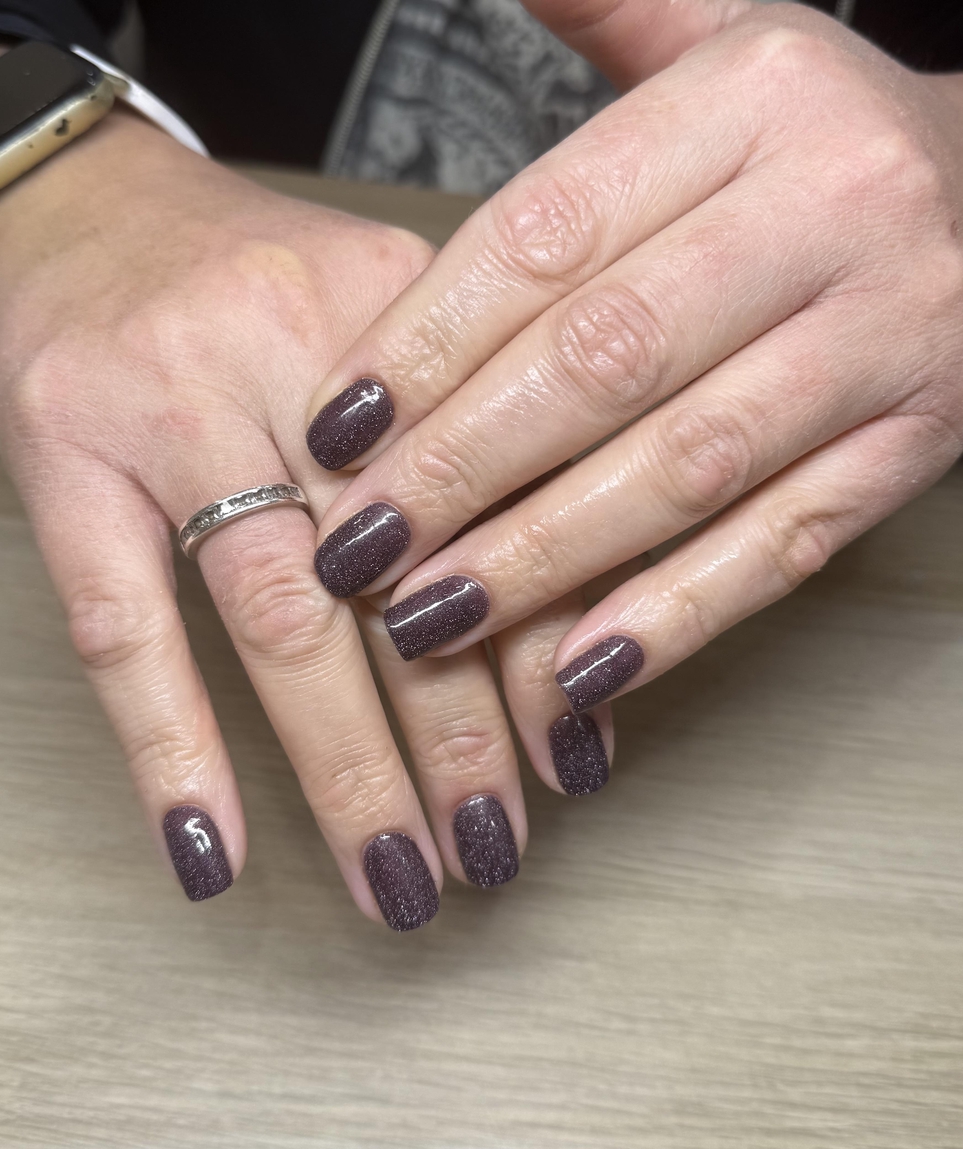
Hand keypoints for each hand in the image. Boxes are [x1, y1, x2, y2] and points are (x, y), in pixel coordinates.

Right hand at [0, 111, 609, 926]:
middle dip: (460, 732)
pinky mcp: (69, 456)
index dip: (546, 640)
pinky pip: (123, 623)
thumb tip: (560, 619)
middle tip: (498, 845)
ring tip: (401, 871)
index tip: (577, 751)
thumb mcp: (390, 331)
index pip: (502, 501)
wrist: (94, 210)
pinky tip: (214, 849)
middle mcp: (299, 350)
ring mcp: (172, 405)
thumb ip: (475, 447)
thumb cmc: (261, 291)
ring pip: (280, 613)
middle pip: (401, 570)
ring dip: (349, 764)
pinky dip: (173, 747)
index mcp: (406, 315)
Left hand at [304, 0, 962, 711]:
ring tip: (434, 616)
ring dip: (547, 556)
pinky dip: (675, 614)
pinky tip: (578, 666)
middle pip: (608, 360)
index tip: (337, 428)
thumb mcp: (719, 48)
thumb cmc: (820, 143)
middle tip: (361, 550)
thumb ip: (604, 21)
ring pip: (687, 466)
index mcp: (753, 98)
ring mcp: (888, 340)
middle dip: (465, 467)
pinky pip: (785, 545)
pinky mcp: (913, 448)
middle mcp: (832, 212)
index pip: (549, 233)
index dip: (427, 340)